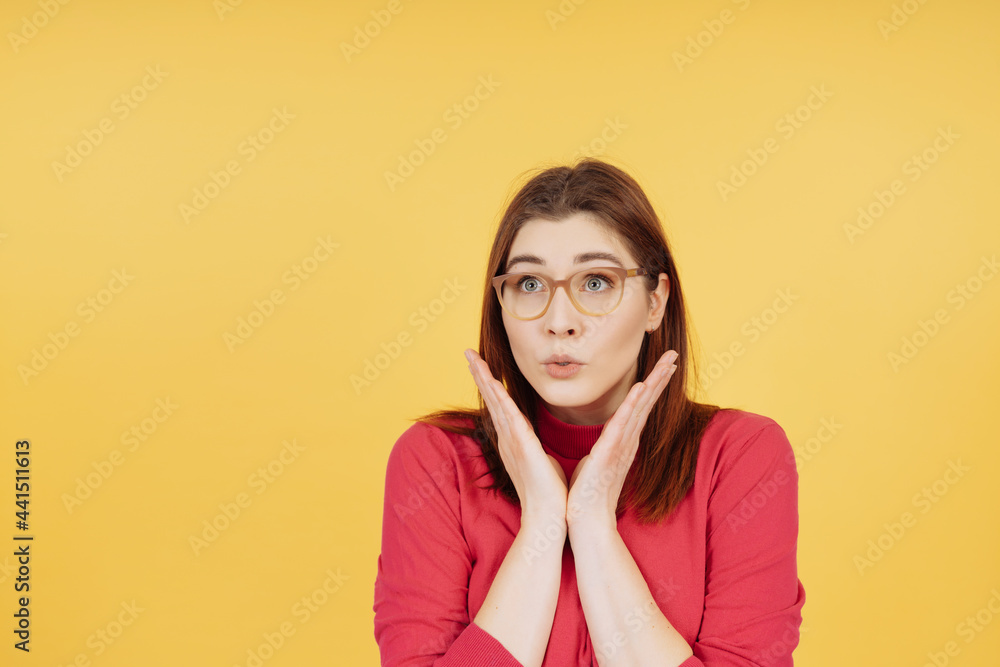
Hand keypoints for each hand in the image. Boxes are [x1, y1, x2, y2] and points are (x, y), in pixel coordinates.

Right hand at [465, 349, 568, 522]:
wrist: (550, 515)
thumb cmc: (551, 492)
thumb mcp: (543, 461)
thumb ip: (537, 449)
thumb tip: (539, 446)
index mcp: (514, 441)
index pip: (499, 407)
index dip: (490, 386)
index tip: (482, 367)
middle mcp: (508, 438)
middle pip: (491, 400)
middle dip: (480, 375)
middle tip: (468, 353)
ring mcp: (513, 441)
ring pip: (495, 403)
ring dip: (484, 379)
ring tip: (473, 359)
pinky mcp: (522, 445)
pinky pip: (508, 415)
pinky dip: (499, 397)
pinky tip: (493, 382)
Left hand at [566, 350, 678, 533]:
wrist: (586, 520)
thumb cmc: (587, 492)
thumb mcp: (596, 461)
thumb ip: (603, 447)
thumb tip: (602, 442)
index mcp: (623, 441)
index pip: (641, 407)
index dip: (653, 385)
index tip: (664, 366)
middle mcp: (627, 441)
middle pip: (647, 403)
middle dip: (660, 378)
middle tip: (674, 355)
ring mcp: (621, 446)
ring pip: (640, 408)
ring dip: (653, 384)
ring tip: (667, 364)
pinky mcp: (609, 453)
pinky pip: (623, 424)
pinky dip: (633, 405)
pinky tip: (641, 388)